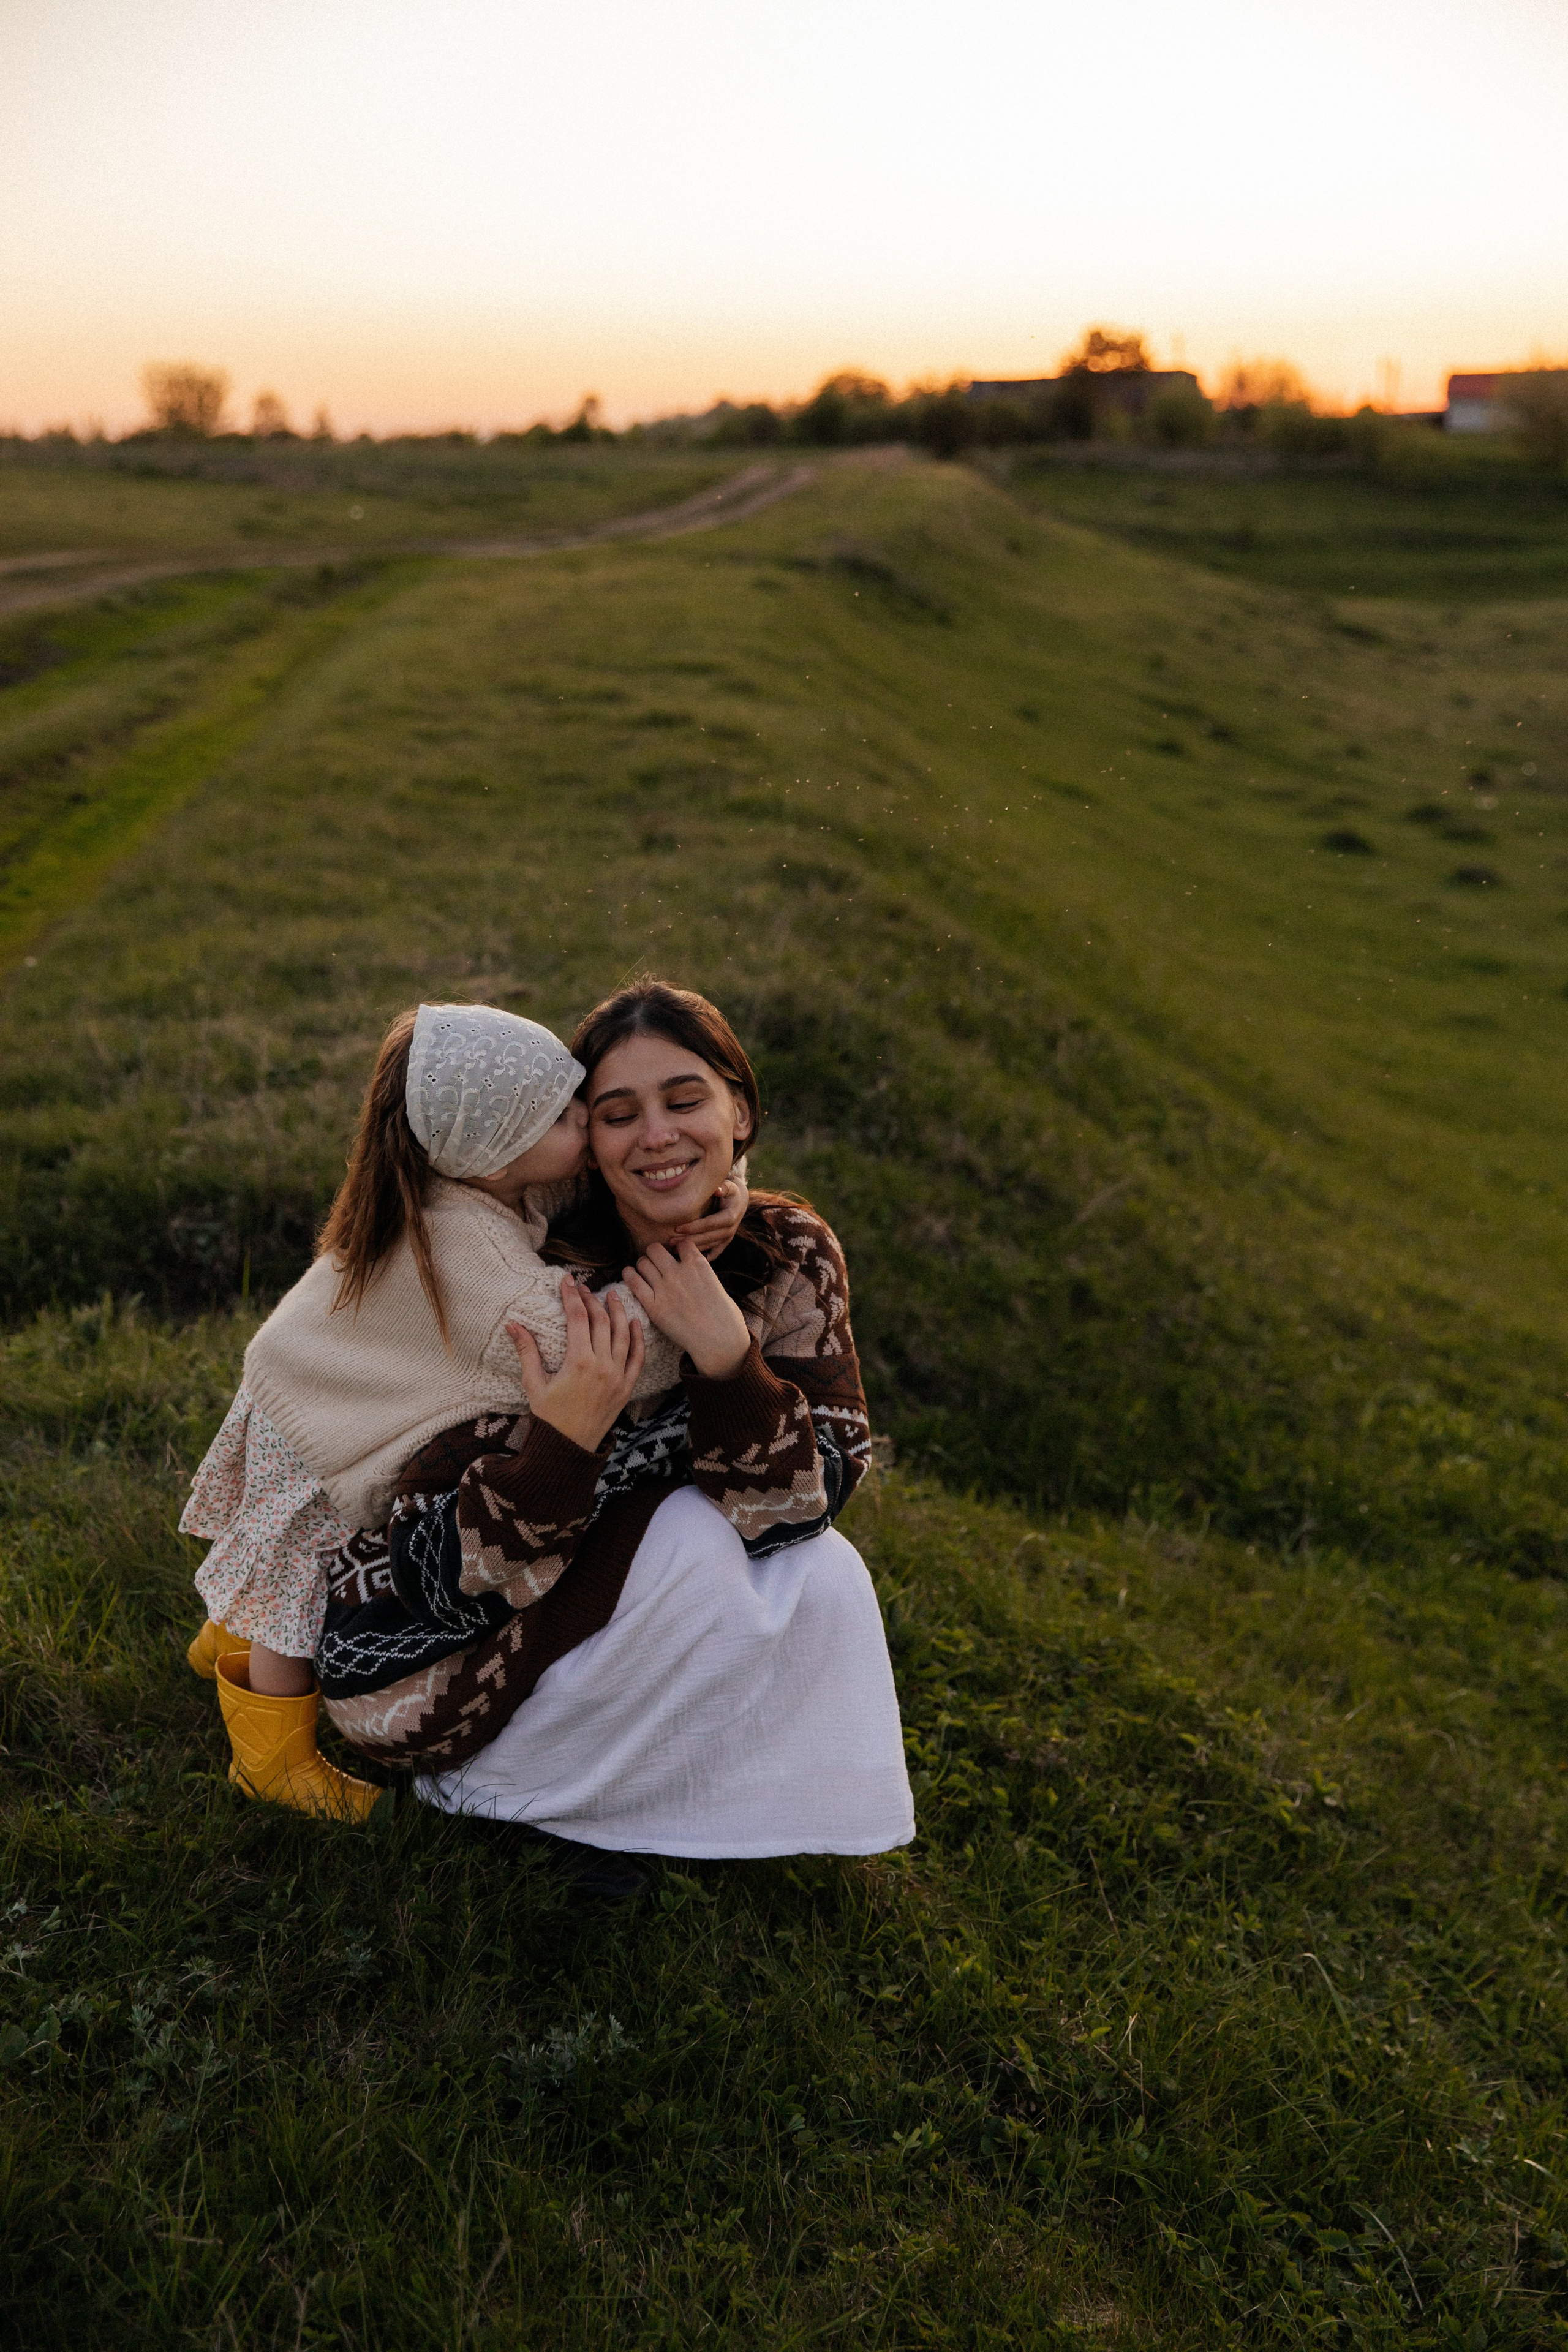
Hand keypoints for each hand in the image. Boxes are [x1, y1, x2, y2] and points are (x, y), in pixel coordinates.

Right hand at [506, 1279, 644, 1453]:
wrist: (569, 1448)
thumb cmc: (549, 1417)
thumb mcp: (534, 1383)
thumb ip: (527, 1351)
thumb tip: (512, 1324)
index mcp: (578, 1362)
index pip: (578, 1318)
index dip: (572, 1296)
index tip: (568, 1282)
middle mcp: (602, 1365)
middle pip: (601, 1321)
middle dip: (592, 1300)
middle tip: (585, 1288)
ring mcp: (618, 1376)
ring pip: (623, 1334)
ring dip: (618, 1312)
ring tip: (612, 1295)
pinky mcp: (627, 1387)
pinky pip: (638, 1357)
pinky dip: (638, 1338)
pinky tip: (635, 1322)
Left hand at [622, 1239, 750, 1378]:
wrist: (719, 1340)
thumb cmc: (722, 1314)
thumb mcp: (715, 1282)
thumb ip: (698, 1270)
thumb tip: (685, 1263)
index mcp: (697, 1264)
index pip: (680, 1242)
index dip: (677, 1247)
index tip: (676, 1254)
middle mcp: (679, 1272)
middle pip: (655, 1248)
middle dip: (655, 1254)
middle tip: (656, 1264)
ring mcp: (664, 1288)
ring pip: (642, 1262)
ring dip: (642, 1265)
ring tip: (645, 1272)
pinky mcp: (653, 1306)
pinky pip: (633, 1281)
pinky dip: (630, 1275)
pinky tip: (632, 1276)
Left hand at [673, 1166, 749, 1260]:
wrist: (739, 1200)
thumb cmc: (730, 1191)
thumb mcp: (729, 1186)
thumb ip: (723, 1186)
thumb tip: (717, 1190)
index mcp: (731, 1216)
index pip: (709, 1224)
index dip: (693, 1227)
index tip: (677, 1228)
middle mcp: (731, 1229)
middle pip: (708, 1238)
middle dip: (689, 1241)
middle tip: (671, 1242)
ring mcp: (728, 1237)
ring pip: (709, 1246)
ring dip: (693, 1249)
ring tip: (674, 1250)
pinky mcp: (725, 1242)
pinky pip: (714, 1252)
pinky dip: (703, 1256)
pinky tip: (689, 1260)